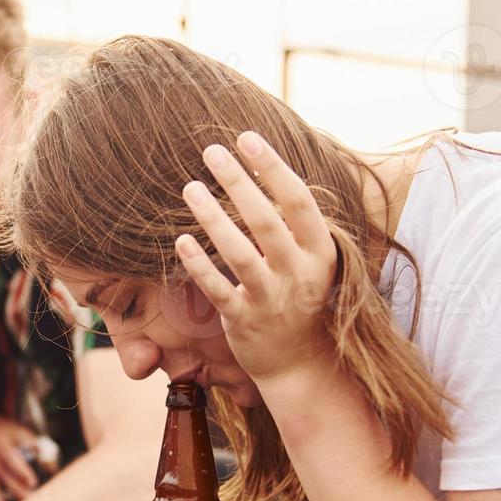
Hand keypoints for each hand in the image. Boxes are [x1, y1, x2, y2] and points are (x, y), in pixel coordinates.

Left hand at [176, 131, 338, 382]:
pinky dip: (199, 265)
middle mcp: (299, 273)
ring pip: (239, 253)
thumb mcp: (310, 257)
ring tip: (189, 187)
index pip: (299, 200)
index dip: (273, 167)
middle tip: (211, 151)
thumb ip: (292, 220)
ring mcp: (272, 298)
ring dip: (213, 218)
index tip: (247, 138)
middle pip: (266, 221)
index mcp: (319, 251)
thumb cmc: (300, 295)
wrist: (301, 362)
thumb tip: (263, 166)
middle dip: (238, 183)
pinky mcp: (244, 321)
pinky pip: (218, 289)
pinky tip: (180, 240)